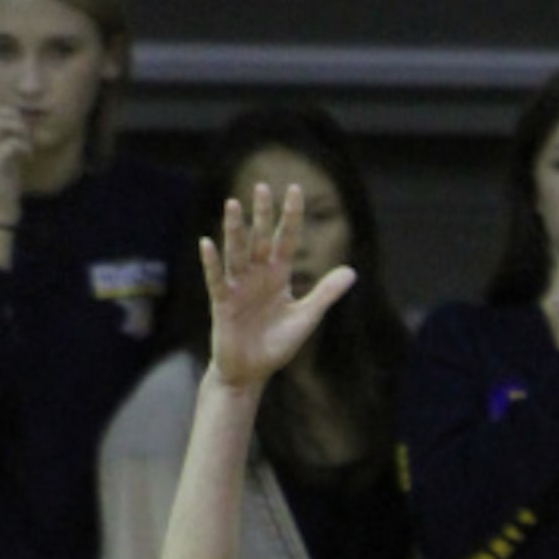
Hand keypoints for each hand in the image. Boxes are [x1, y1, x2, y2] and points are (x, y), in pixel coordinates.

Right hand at [0, 105, 28, 225]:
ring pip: (0, 123)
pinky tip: (28, 157)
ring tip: (27, 146)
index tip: (19, 127)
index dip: (3, 113)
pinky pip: (10, 142)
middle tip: (25, 134)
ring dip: (19, 130)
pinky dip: (23, 146)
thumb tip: (16, 126)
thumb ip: (1, 146)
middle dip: (12, 117)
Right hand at [201, 183, 355, 390]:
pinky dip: (212, 263)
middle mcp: (257, 276)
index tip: (294, 189)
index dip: (290, 216)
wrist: (250, 373)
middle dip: (261, 215)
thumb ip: (325, 294)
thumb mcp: (305, 319)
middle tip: (261, 186)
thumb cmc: (275, 346)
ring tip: (233, 204)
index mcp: (278, 277)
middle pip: (259, 239)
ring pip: (237, 253)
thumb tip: (352, 272)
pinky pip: (217, 279)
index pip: (285, 240)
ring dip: (235, 230)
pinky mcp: (223, 304)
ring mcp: (238, 288)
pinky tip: (207, 243)